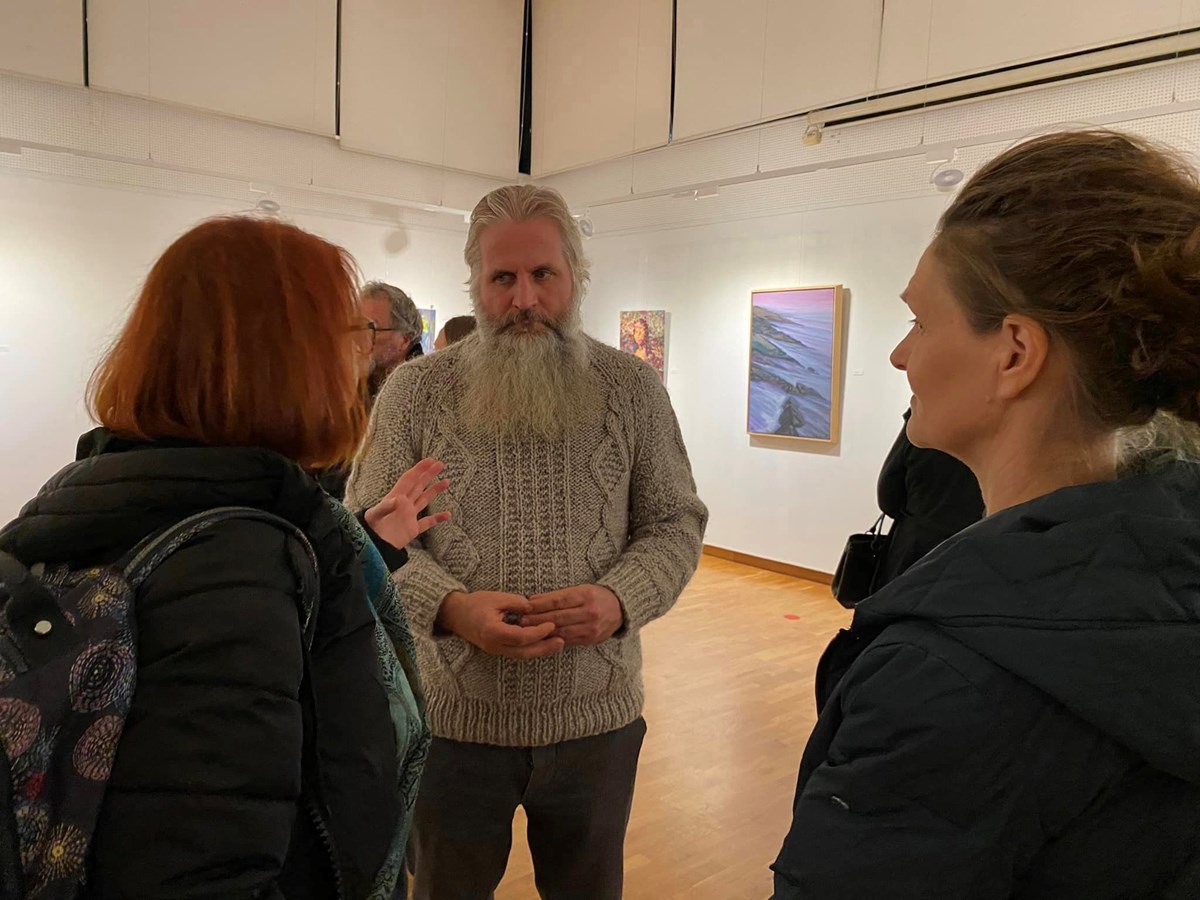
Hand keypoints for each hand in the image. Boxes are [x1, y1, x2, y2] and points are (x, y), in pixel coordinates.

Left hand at [365, 458, 451, 548]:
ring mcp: (409, 516)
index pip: (409, 479)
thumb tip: (397, 500)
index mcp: (396, 497)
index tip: (430, 460)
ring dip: (435, 491)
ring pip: (425, 500)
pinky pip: (428, 522)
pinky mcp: (413, 529)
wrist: (374, 546)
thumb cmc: (371, 529)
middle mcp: (405, 504)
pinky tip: (448, 515)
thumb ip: (385, 507)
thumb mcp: (374, 516)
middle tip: (440, 464)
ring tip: (446, 482)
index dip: (419, 469)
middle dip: (429, 475)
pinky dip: (438, 518)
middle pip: (419, 486)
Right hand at [437, 591, 564, 659]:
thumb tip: (533, 608)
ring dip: (540, 651)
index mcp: (493, 631)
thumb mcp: (497, 598)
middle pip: (524, 652)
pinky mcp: (497, 649)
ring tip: (557, 644)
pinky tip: (543, 644)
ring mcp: (494, 650)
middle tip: (561, 642)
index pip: (521, 637)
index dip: (538, 632)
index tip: (551, 625)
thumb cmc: (475, 603)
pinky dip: (531, 649)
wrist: (455, 614)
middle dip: (544, 648)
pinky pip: (517, 652)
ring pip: (521, 655)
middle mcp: (494, 645)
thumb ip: (517, 603)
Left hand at [522, 585, 624, 646]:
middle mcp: (589, 612)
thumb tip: (533, 600)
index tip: (525, 606)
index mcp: (586, 595)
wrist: (621, 608)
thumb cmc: (596, 596)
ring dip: (542, 632)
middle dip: (537, 620)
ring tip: (527, 631)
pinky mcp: (591, 639)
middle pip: (558, 617)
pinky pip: (569, 641)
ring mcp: (591, 628)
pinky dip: (554, 640)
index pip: (558, 601)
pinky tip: (542, 638)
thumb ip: (558, 596)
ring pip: (561, 631)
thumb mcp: (580, 589)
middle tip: (521, 621)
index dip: (540, 605)